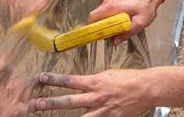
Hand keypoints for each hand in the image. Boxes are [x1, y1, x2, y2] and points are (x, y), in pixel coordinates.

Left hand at [29, 70, 151, 116]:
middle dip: (51, 103)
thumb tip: (83, 83)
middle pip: (69, 101)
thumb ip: (95, 80)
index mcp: (96, 82)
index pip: (70, 80)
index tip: (41, 78)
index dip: (54, 79)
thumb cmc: (130, 79)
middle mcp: (96, 96)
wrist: (147, 88)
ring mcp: (102, 110)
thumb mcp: (109, 74)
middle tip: (36, 104)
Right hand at [88, 0, 161, 44]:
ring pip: (103, 10)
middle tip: (109, 33)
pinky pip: (109, 5)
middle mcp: (109, 0)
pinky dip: (111, 13)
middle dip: (100, 25)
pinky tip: (121, 17)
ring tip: (118, 25)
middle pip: (97, 15)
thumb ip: (127, 33)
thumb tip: (115, 41)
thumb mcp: (140, 22)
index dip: (91, 27)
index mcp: (112, 7)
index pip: (93, 17)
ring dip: (107, 19)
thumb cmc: (148, 5)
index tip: (95, 34)